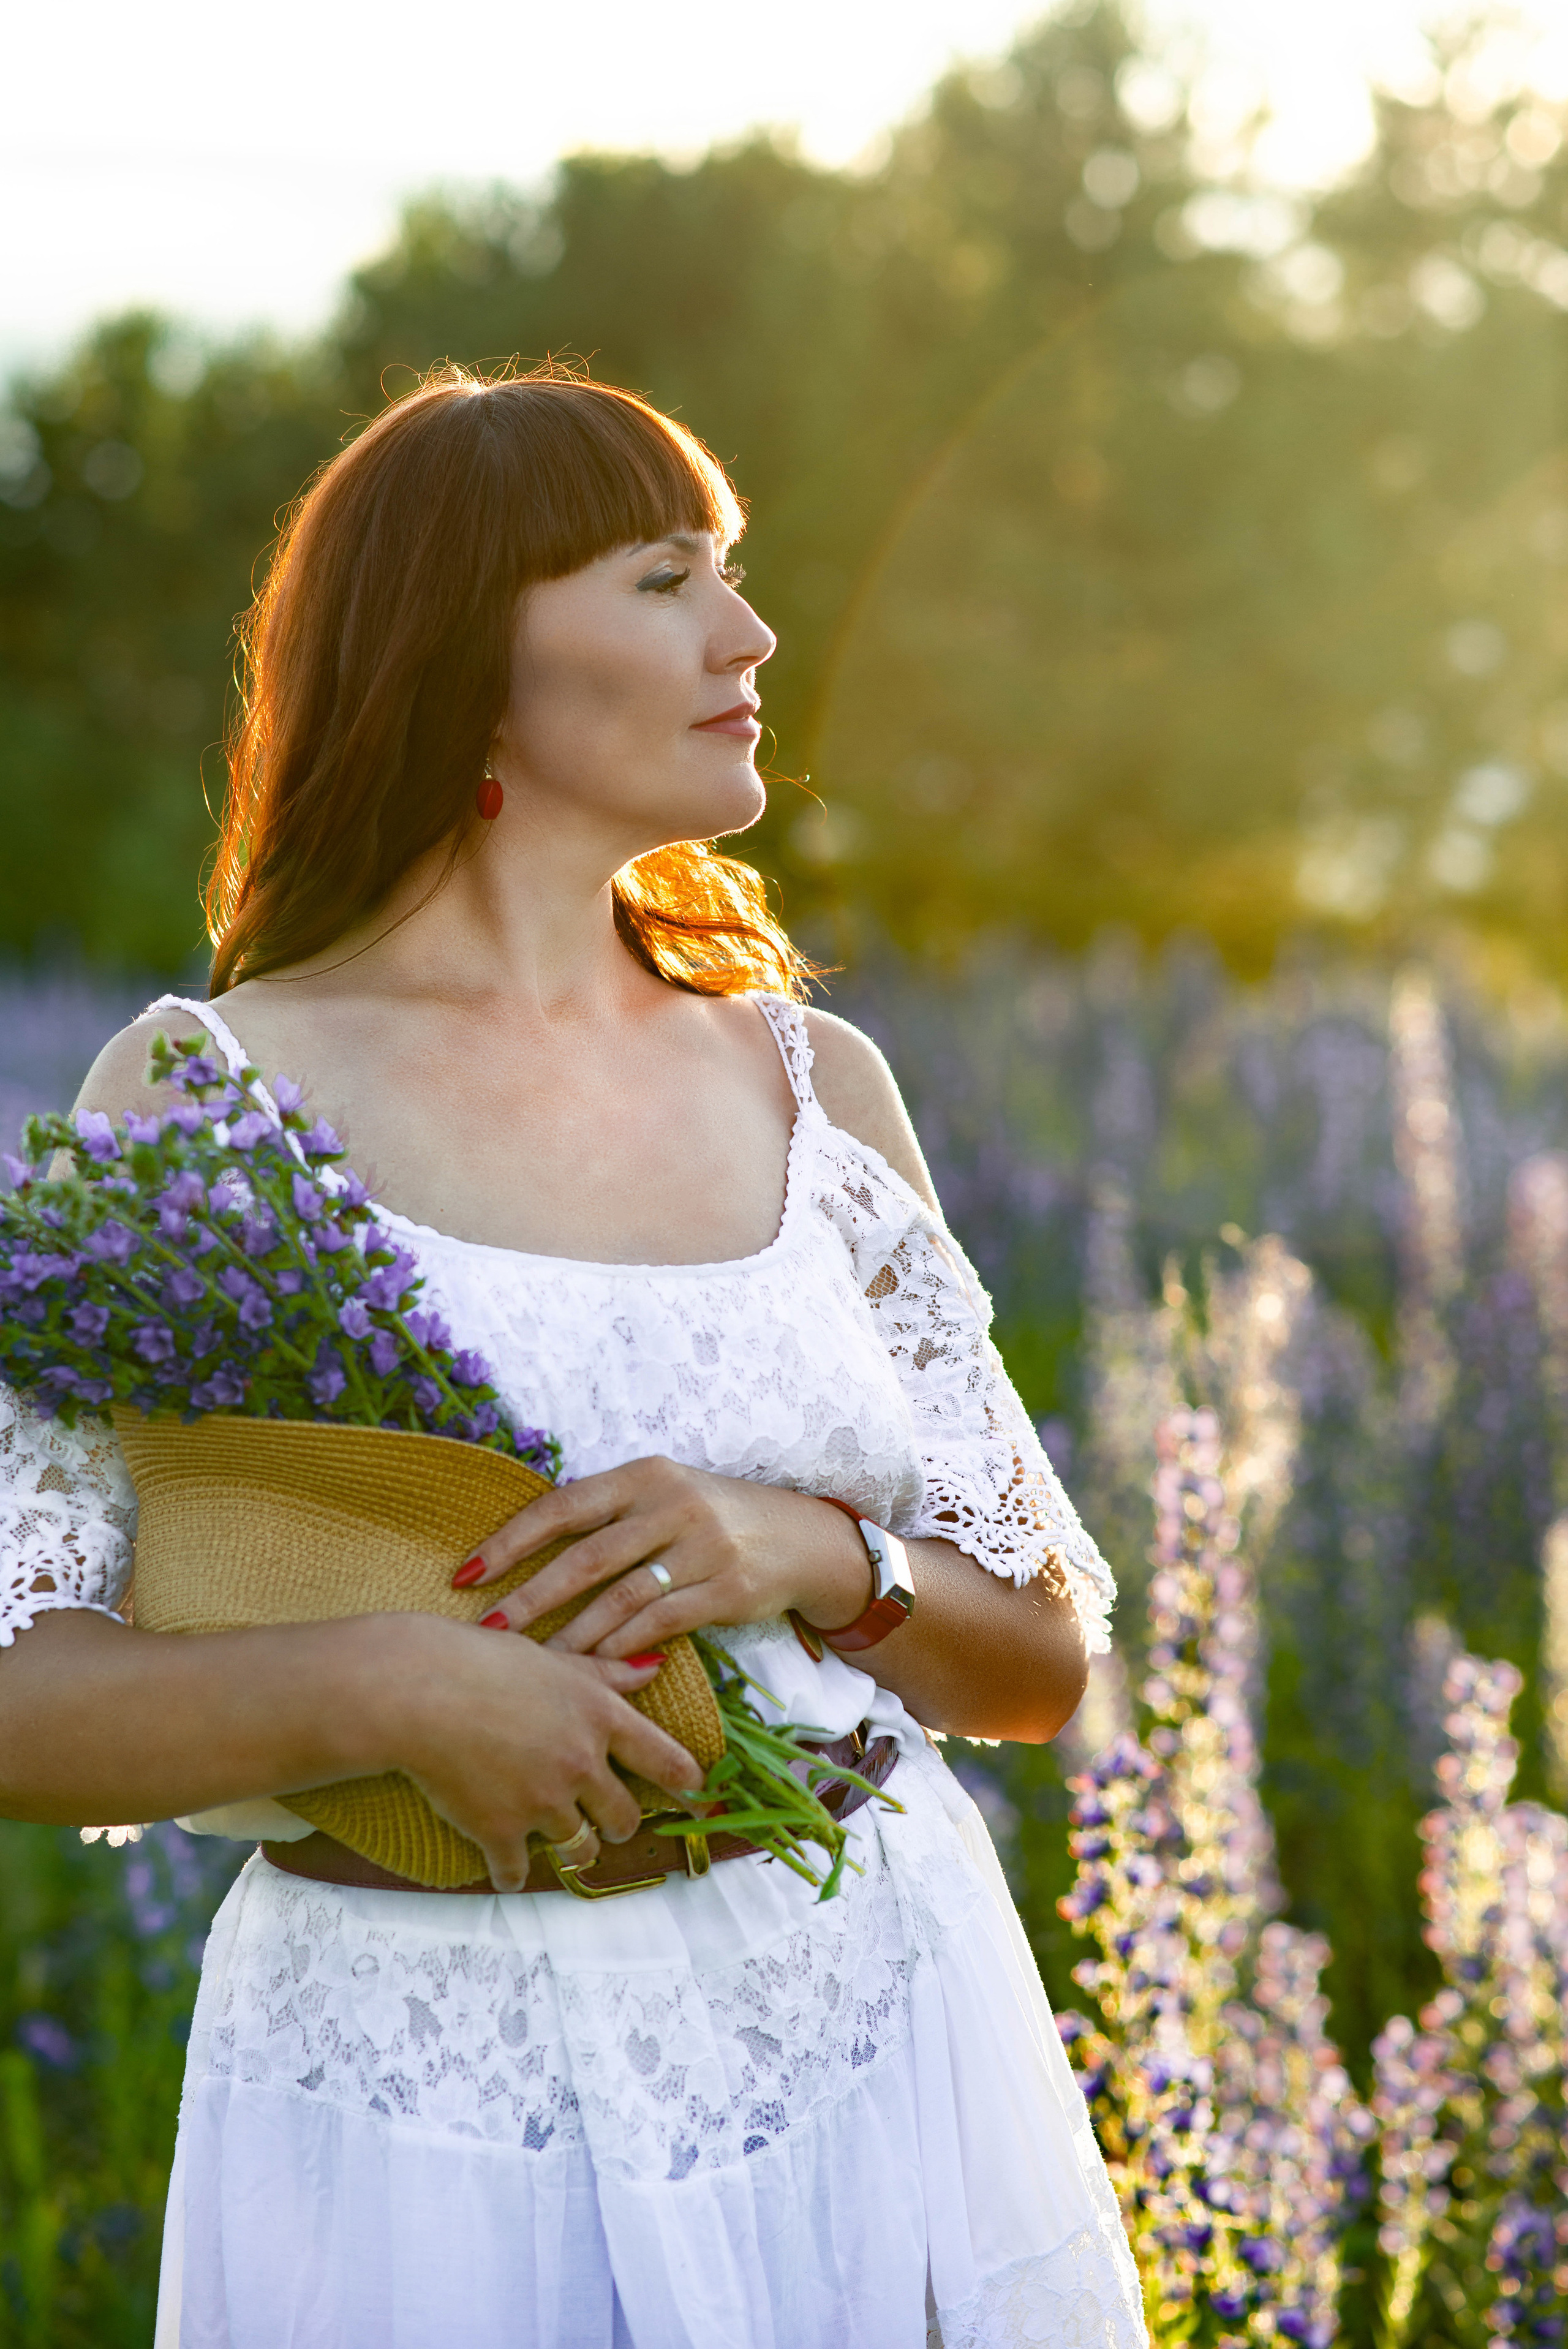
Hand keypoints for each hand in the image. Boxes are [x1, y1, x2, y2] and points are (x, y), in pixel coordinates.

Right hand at [384, 1615, 705, 1891]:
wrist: (418, 1691)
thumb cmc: (481, 1663)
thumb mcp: (553, 1660)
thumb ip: (605, 1673)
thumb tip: (653, 1669)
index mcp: (599, 1717)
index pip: (663, 1758)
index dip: (686, 1782)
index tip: (698, 1796)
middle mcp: (581, 1765)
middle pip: (624, 1816)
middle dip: (620, 1822)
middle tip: (609, 1821)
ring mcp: (543, 1803)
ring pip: (579, 1848)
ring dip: (573, 1848)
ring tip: (562, 1841)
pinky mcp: (501, 1832)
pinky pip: (517, 1871)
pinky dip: (512, 1873)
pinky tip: (505, 1868)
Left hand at [450, 1456, 873, 1661]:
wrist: (805, 1540)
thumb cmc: (715, 1520)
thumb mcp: (664, 1497)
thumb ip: (608, 1515)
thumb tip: (525, 1546)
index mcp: (644, 1476)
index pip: (563, 1506)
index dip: (510, 1540)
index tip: (465, 1573)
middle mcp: (671, 1505)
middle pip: (584, 1557)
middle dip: (528, 1598)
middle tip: (485, 1631)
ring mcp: (702, 1547)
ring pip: (619, 1599)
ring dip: (569, 1636)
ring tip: (531, 1665)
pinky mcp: (727, 1589)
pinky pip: (660, 1624)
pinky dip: (621, 1649)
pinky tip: (592, 1669)